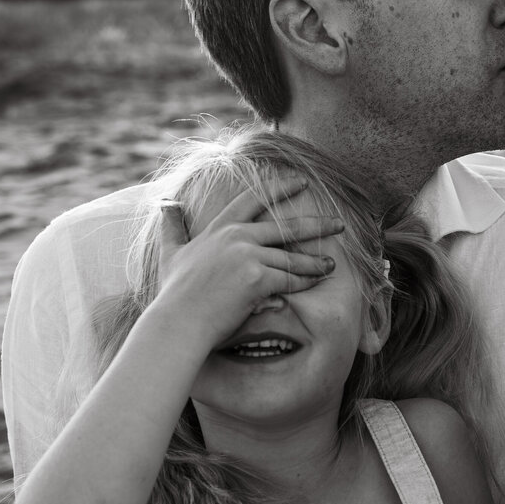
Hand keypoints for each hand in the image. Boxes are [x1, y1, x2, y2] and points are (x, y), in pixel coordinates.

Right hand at [153, 182, 343, 351]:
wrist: (178, 321)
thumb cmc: (174, 293)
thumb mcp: (170, 252)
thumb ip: (171, 226)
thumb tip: (166, 203)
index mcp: (219, 228)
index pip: (254, 200)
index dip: (279, 188)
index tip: (301, 182)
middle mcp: (235, 236)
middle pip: (285, 227)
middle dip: (316, 225)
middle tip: (339, 224)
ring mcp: (247, 256)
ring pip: (291, 257)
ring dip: (315, 261)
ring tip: (332, 264)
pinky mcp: (257, 278)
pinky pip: (290, 278)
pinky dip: (305, 280)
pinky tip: (318, 281)